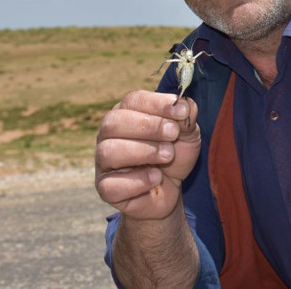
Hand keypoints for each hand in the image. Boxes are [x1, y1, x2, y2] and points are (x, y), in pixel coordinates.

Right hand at [95, 91, 200, 219]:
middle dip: (148, 126)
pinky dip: (139, 180)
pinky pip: (111, 184)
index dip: (157, 104)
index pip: (132, 100)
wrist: (173, 188)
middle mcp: (109, 135)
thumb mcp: (187, 133)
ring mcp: (104, 162)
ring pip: (108, 152)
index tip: (182, 111)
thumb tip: (185, 104)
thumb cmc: (173, 154)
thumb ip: (186, 118)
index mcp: (126, 113)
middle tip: (173, 134)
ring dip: (144, 152)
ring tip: (168, 156)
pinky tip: (156, 177)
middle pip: (113, 122)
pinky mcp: (106, 189)